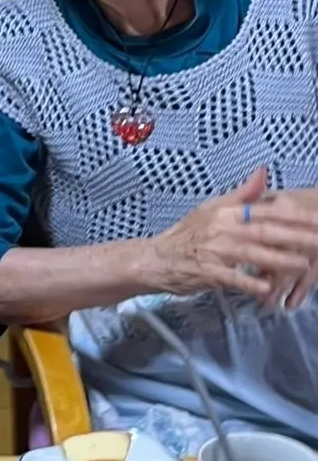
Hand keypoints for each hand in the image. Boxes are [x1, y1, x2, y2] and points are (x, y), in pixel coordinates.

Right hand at [148, 168, 317, 301]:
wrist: (157, 258)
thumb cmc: (188, 234)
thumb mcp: (212, 208)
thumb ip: (242, 194)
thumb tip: (263, 171)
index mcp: (227, 212)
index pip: (267, 212)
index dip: (295, 217)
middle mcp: (222, 229)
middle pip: (265, 232)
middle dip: (296, 237)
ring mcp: (214, 251)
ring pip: (252, 254)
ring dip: (279, 260)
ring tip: (303, 265)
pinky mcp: (207, 272)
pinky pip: (231, 277)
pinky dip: (248, 282)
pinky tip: (266, 288)